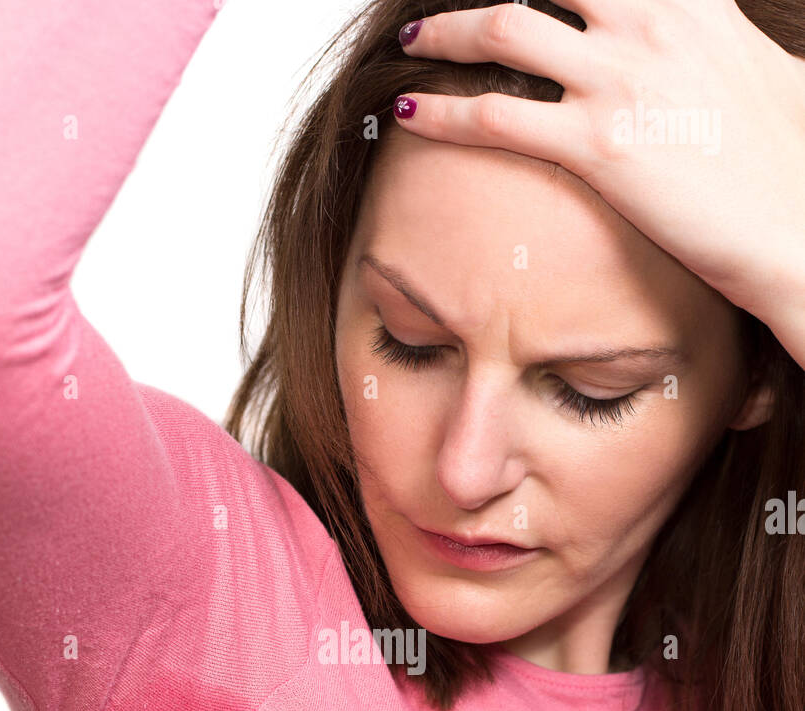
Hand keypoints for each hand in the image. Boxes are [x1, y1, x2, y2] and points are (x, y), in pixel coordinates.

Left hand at [394, 1, 804, 348]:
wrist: (800, 227)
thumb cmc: (790, 165)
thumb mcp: (763, 72)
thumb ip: (717, 42)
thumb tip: (711, 48)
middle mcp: (651, 22)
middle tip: (448, 4)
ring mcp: (620, 80)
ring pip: (503, 29)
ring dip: (445, 32)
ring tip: (414, 40)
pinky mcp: (597, 146)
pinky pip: (494, 118)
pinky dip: (439, 112)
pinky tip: (407, 114)